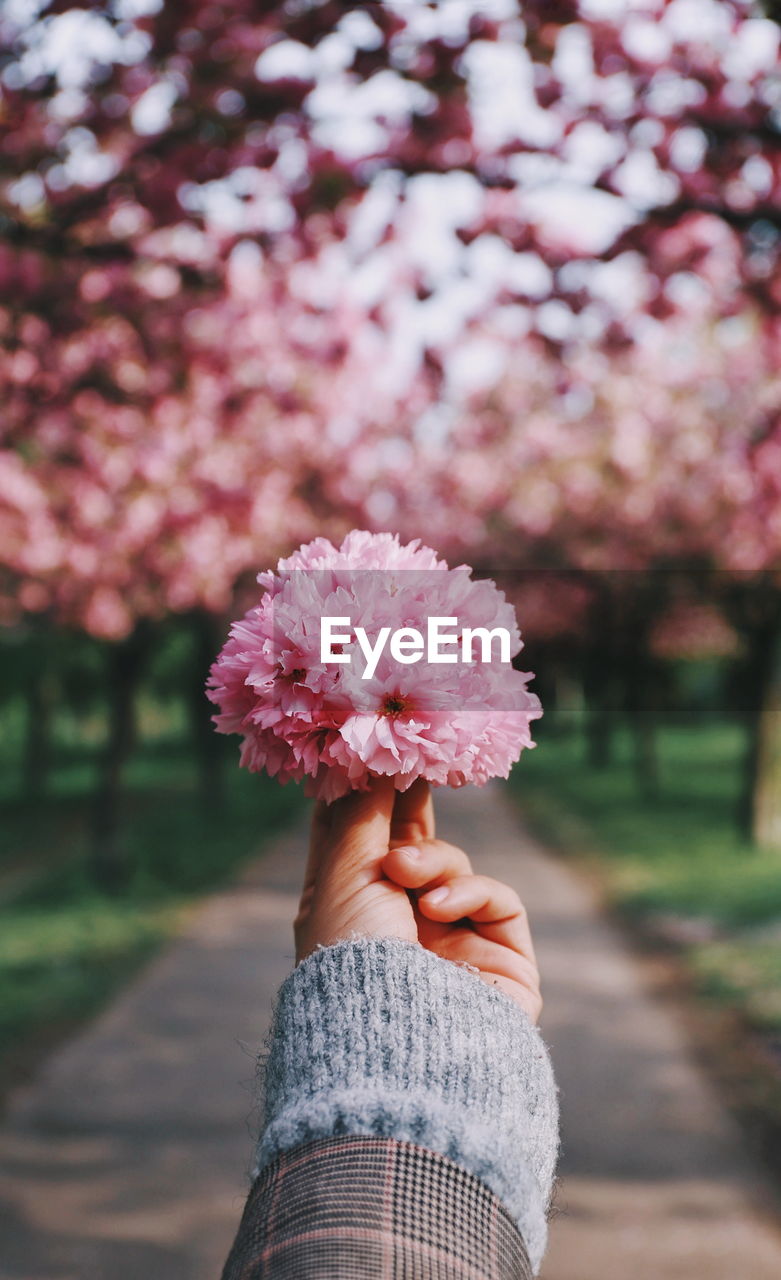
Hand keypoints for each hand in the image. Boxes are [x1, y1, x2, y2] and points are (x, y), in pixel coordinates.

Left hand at [294, 775, 541, 1021]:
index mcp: (348, 909)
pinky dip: (471, 892)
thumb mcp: (342, 876)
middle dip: (408, 808)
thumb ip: (362, 811)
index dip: (362, 794)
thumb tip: (371, 760)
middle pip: (409, 846)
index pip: (355, 839)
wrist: (397, 1048)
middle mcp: (396, 925)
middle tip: (415, 762)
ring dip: (431, 861)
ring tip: (405, 876)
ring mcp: (450, 943)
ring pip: (452, 865)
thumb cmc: (351, 963)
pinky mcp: (499, 959)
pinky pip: (497, 901)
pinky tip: (440, 907)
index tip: (369, 751)